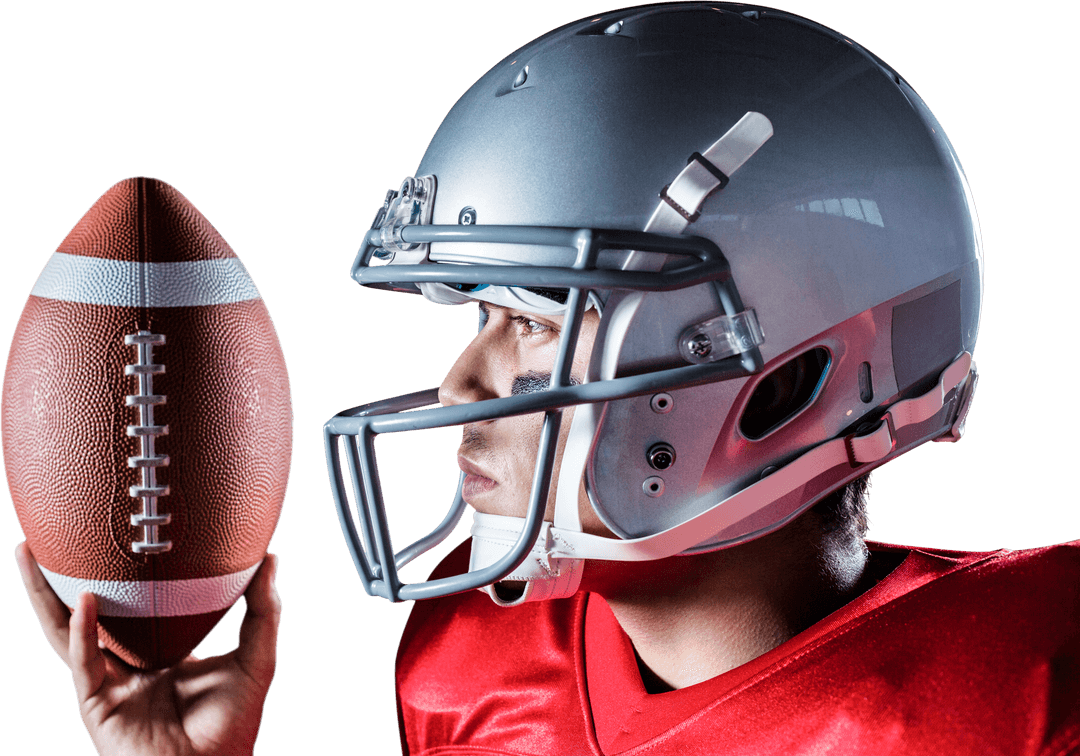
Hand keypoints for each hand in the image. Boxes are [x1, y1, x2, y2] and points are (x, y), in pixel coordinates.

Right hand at [15, 542, 281, 755]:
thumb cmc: (235, 724)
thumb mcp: (256, 657)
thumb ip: (262, 610)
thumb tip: (270, 560)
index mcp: (166, 652)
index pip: (141, 607)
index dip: (129, 577)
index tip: (131, 537)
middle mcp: (132, 664)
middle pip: (94, 612)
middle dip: (68, 577)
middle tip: (57, 536)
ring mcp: (111, 682)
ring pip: (69, 631)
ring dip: (48, 596)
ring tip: (31, 557)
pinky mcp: (97, 704)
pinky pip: (84, 662)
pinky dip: (82, 632)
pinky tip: (83, 602)